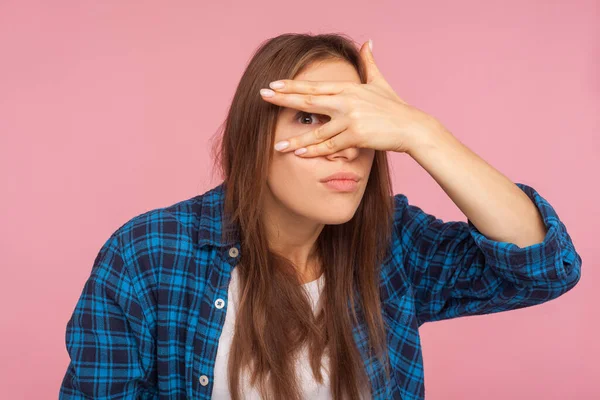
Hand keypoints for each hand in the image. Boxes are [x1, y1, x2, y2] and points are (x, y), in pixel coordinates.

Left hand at [259, 40, 443, 156]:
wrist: (412, 128)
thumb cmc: (395, 107)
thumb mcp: (380, 82)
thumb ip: (369, 62)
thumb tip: (368, 42)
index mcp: (348, 88)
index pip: (314, 86)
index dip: (292, 85)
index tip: (273, 84)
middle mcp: (346, 101)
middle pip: (309, 100)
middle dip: (283, 99)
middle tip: (262, 96)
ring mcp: (351, 119)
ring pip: (316, 131)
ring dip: (295, 138)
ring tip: (277, 145)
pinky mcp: (356, 137)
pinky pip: (330, 147)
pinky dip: (313, 151)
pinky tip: (298, 153)